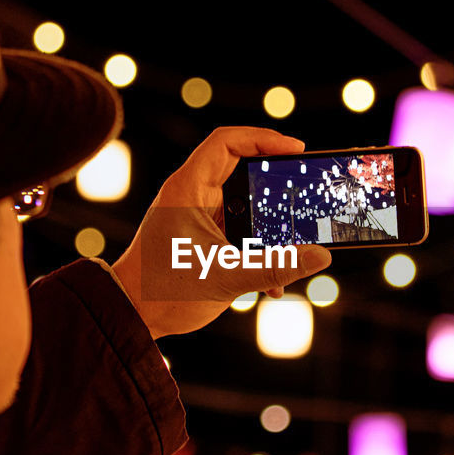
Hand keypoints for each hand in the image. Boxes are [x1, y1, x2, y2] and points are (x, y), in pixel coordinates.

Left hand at [112, 127, 332, 338]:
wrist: (132, 316)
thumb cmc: (163, 293)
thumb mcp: (227, 278)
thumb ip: (276, 267)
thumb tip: (321, 256)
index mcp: (188, 190)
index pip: (227, 142)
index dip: (263, 138)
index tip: (296, 149)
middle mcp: (191, 195)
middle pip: (239, 166)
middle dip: (274, 177)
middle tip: (304, 184)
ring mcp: (196, 214)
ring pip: (242, 200)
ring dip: (268, 218)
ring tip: (294, 231)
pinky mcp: (202, 235)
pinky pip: (238, 226)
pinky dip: (257, 243)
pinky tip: (272, 278)